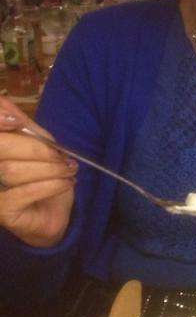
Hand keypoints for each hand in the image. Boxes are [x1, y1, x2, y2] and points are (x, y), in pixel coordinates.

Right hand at [0, 99, 76, 246]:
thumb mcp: (39, 146)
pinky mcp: (2, 212)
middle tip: (61, 156)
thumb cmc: (44, 178)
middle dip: (36, 148)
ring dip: (50, 168)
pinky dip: (51, 185)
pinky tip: (66, 184)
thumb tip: (4, 101)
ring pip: (13, 170)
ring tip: (68, 170)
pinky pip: (23, 192)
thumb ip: (23, 126)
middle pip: (1, 146)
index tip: (17, 123)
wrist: (53, 215)